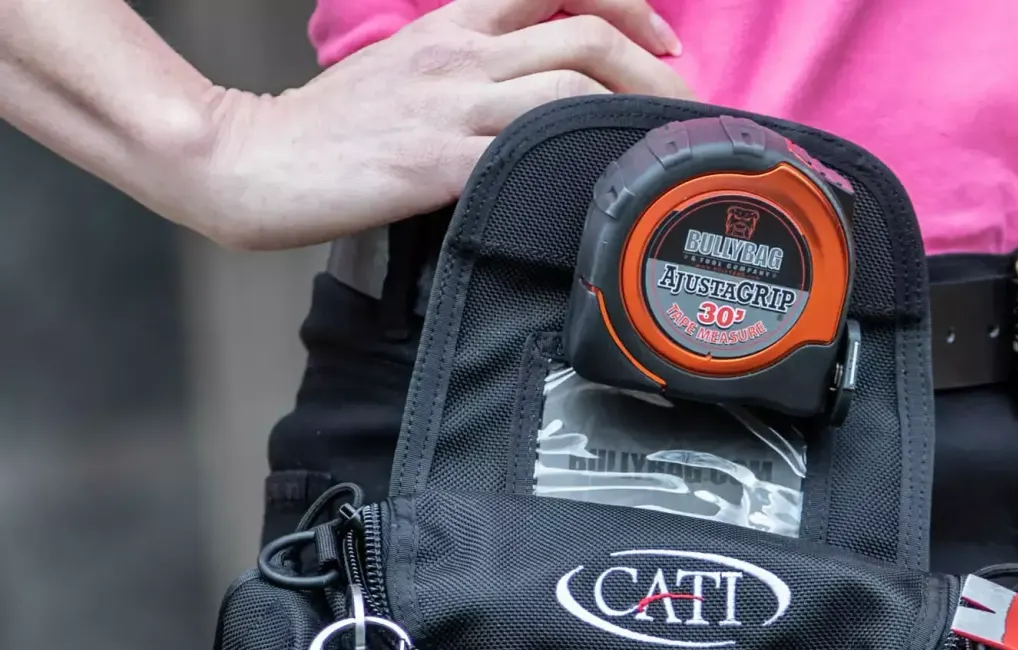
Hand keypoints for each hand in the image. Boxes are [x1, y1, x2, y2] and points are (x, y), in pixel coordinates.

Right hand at [182, 0, 688, 248]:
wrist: (252, 164)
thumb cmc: (333, 134)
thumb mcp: (408, 77)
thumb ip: (473, 76)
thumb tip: (545, 102)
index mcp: (453, 28)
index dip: (623, 1)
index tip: (663, 37)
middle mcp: (461, 56)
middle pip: (585, 34)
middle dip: (654, 68)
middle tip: (684, 107)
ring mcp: (453, 107)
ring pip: (572, 86)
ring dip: (635, 114)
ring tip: (665, 149)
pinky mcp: (443, 164)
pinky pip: (534, 150)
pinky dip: (583, 162)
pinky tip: (611, 183)